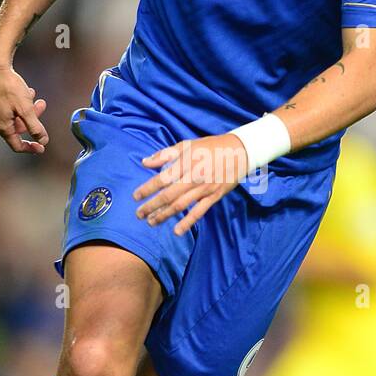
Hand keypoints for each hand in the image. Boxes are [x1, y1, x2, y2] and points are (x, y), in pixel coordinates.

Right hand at [0, 56, 48, 154]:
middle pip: (17, 127)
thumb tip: (42, 141)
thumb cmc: (8, 87)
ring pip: (13, 115)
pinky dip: (18, 102)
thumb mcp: (26, 109)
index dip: (31, 148)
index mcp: (2, 126)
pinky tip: (24, 91)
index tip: (42, 147)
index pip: (17, 145)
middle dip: (32, 118)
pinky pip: (7, 107)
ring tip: (33, 95)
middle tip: (42, 105)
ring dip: (26, 108)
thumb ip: (35, 127)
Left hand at [133, 134, 248, 234]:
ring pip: (181, 205)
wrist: (240, 152)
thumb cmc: (210, 147)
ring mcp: (204, 188)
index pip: (161, 179)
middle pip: (168, 195)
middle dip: (151, 206)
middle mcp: (194, 177)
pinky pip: (199, 211)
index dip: (147, 189)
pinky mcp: (214, 196)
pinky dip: (187, 222)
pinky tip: (176, 231)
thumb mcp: (187, 145)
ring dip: (164, 215)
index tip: (135, 197)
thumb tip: (145, 162)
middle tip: (139, 214)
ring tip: (151, 222)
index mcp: (185, 162)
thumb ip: (164, 154)